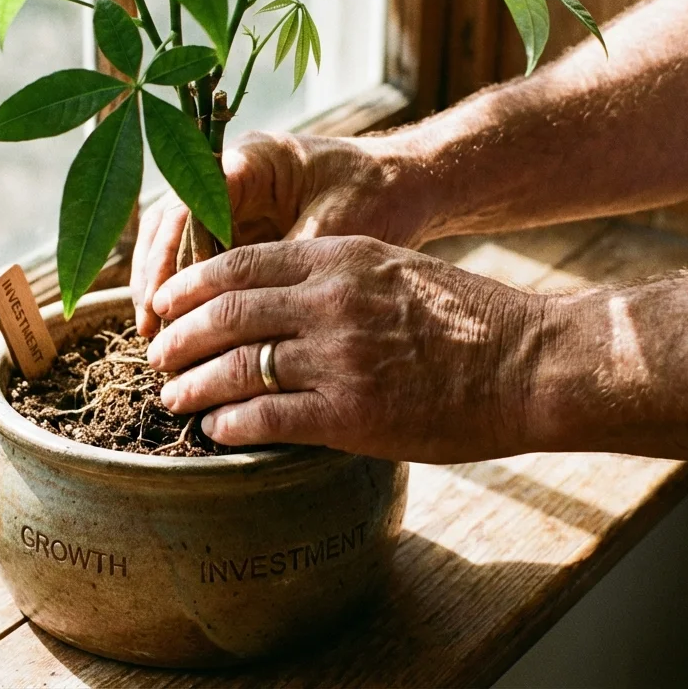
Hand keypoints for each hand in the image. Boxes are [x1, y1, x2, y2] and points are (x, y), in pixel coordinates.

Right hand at [130, 131, 431, 336]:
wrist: (409, 186)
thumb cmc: (378, 198)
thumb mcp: (333, 232)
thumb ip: (284, 262)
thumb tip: (241, 314)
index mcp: (251, 161)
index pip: (187, 205)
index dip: (169, 257)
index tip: (162, 303)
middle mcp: (232, 176)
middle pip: (170, 224)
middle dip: (156, 278)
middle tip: (150, 330)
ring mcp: (235, 200)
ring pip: (179, 243)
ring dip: (167, 290)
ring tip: (159, 339)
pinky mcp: (244, 226)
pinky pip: (206, 260)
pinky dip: (195, 296)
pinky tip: (188, 334)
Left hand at [145, 236, 544, 462]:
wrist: (529, 363)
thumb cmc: (468, 318)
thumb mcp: (394, 268)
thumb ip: (334, 275)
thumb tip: (273, 295)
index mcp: (339, 257)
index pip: (238, 263)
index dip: (188, 286)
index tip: (163, 305)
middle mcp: (330, 302)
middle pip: (224, 315)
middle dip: (177, 338)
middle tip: (158, 357)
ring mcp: (339, 359)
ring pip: (234, 369)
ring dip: (192, 387)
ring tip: (174, 398)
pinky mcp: (352, 414)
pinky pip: (266, 418)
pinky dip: (229, 426)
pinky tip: (216, 431)